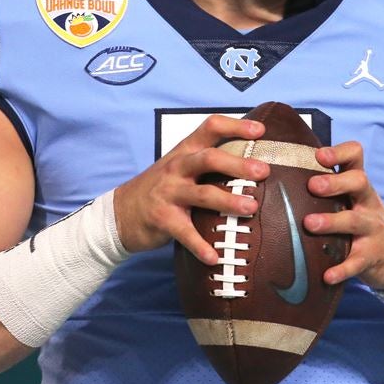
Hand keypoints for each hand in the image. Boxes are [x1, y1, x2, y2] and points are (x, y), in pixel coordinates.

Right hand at [114, 115, 269, 264]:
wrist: (120, 213)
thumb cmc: (162, 187)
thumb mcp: (180, 166)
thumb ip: (209, 163)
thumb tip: (253, 164)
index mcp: (185, 151)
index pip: (210, 128)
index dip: (236, 126)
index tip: (261, 130)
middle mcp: (177, 168)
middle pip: (209, 158)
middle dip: (238, 164)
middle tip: (263, 172)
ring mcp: (169, 193)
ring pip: (202, 194)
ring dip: (228, 201)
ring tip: (251, 208)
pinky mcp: (163, 219)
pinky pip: (185, 233)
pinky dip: (200, 246)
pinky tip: (214, 257)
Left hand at [304, 141, 383, 287]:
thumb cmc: (362, 220)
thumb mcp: (353, 199)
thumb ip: (328, 186)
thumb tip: (279, 171)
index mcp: (358, 186)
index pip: (356, 157)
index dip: (340, 152)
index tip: (319, 155)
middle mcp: (367, 203)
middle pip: (359, 182)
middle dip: (335, 183)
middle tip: (312, 185)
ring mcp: (372, 229)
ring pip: (355, 221)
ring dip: (332, 221)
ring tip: (309, 224)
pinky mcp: (370, 257)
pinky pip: (356, 263)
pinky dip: (342, 270)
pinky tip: (326, 275)